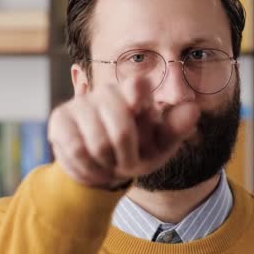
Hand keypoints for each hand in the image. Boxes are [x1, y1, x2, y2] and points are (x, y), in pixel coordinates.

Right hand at [48, 79, 199, 188]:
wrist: (103, 168)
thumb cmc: (139, 151)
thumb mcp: (161, 145)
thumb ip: (176, 128)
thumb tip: (193, 109)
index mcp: (135, 93)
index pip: (137, 84)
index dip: (137, 94)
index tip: (138, 106)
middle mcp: (107, 93)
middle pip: (121, 126)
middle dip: (128, 156)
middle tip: (128, 166)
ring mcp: (81, 104)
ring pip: (98, 142)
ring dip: (108, 165)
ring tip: (109, 167)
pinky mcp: (60, 119)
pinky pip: (76, 149)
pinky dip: (89, 168)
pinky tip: (92, 168)